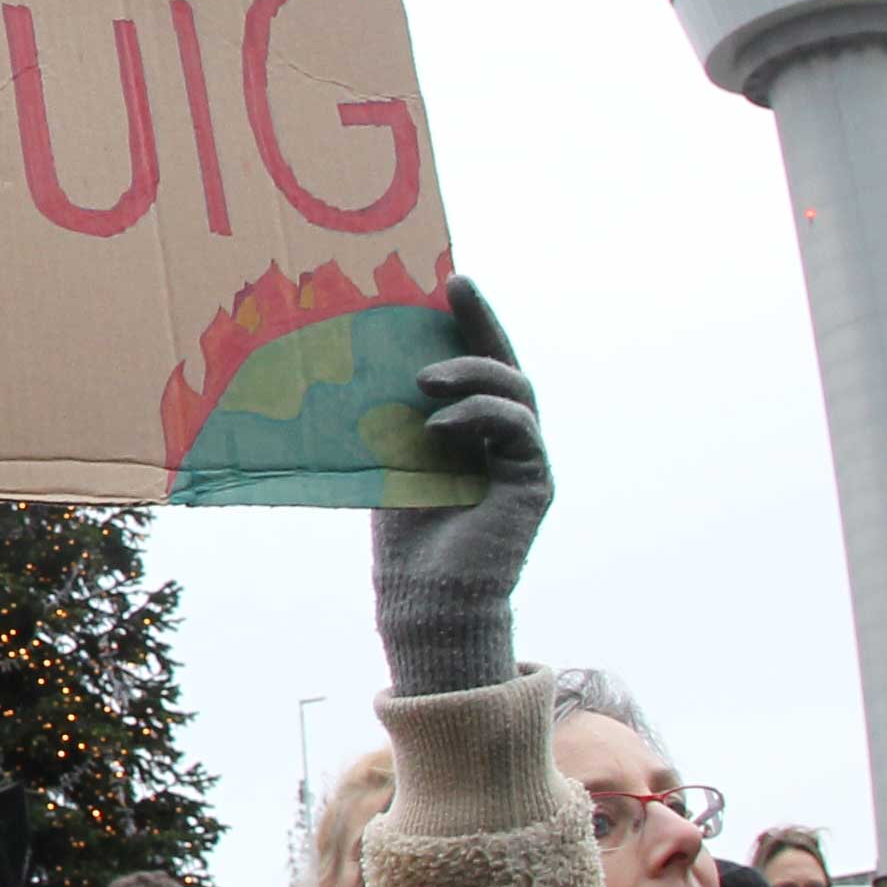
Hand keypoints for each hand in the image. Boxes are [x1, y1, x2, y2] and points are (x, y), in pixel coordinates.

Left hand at [370, 277, 548, 696]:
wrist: (426, 602)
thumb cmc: (403, 540)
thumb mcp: (389, 460)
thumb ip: (390, 417)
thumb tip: (352, 361)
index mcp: (472, 432)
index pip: (473, 367)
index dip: (465, 325)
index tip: (443, 284)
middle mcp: (505, 441)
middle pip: (504, 366)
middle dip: (483, 323)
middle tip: (457, 287)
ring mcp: (524, 460)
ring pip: (516, 391)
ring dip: (472, 373)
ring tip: (424, 379)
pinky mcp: (533, 481)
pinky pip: (517, 429)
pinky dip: (481, 416)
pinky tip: (440, 425)